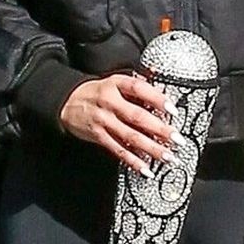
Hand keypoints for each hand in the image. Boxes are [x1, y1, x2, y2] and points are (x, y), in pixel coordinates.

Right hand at [59, 72, 176, 174]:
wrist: (66, 102)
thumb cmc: (95, 92)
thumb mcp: (114, 80)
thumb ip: (137, 81)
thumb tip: (160, 75)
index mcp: (116, 84)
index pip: (139, 89)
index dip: (157, 98)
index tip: (172, 109)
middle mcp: (110, 102)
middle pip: (138, 116)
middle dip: (160, 129)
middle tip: (176, 139)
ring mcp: (104, 121)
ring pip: (130, 136)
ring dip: (151, 148)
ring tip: (168, 156)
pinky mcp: (99, 136)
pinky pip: (118, 150)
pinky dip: (133, 161)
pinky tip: (145, 168)